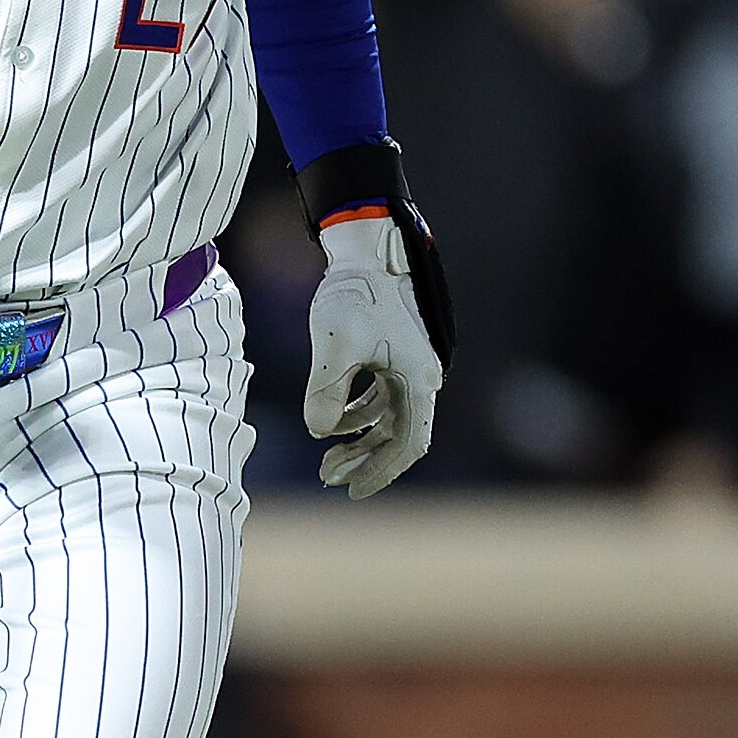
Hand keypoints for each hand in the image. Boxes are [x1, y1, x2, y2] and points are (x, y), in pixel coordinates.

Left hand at [302, 214, 444, 497]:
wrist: (366, 247)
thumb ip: (326, 390)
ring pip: (386, 420)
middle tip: (327, 478)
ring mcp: (407, 367)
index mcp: (417, 379)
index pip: (408, 443)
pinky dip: (356, 415)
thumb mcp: (335, 343)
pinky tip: (331, 423)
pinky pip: (379, 400)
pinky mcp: (392, 355)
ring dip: (358, 441)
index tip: (353, 490)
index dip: (382, 471)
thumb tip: (317, 432)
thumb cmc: (355, 292)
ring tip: (325, 461)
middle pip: (397, 437)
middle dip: (365, 461)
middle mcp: (420, 377)